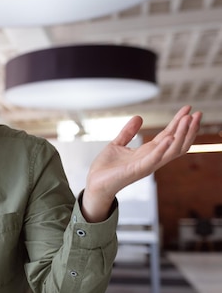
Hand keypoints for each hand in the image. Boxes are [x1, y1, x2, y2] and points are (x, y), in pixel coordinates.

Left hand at [82, 105, 201, 221]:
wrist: (94, 183)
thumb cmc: (106, 168)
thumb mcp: (117, 145)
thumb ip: (128, 132)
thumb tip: (138, 117)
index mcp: (147, 152)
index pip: (169, 135)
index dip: (179, 123)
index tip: (188, 109)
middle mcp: (151, 159)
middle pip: (176, 143)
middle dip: (188, 128)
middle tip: (198, 113)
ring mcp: (146, 165)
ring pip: (171, 151)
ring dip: (181, 135)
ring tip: (189, 121)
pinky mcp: (137, 170)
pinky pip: (154, 159)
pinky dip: (162, 149)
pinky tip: (169, 138)